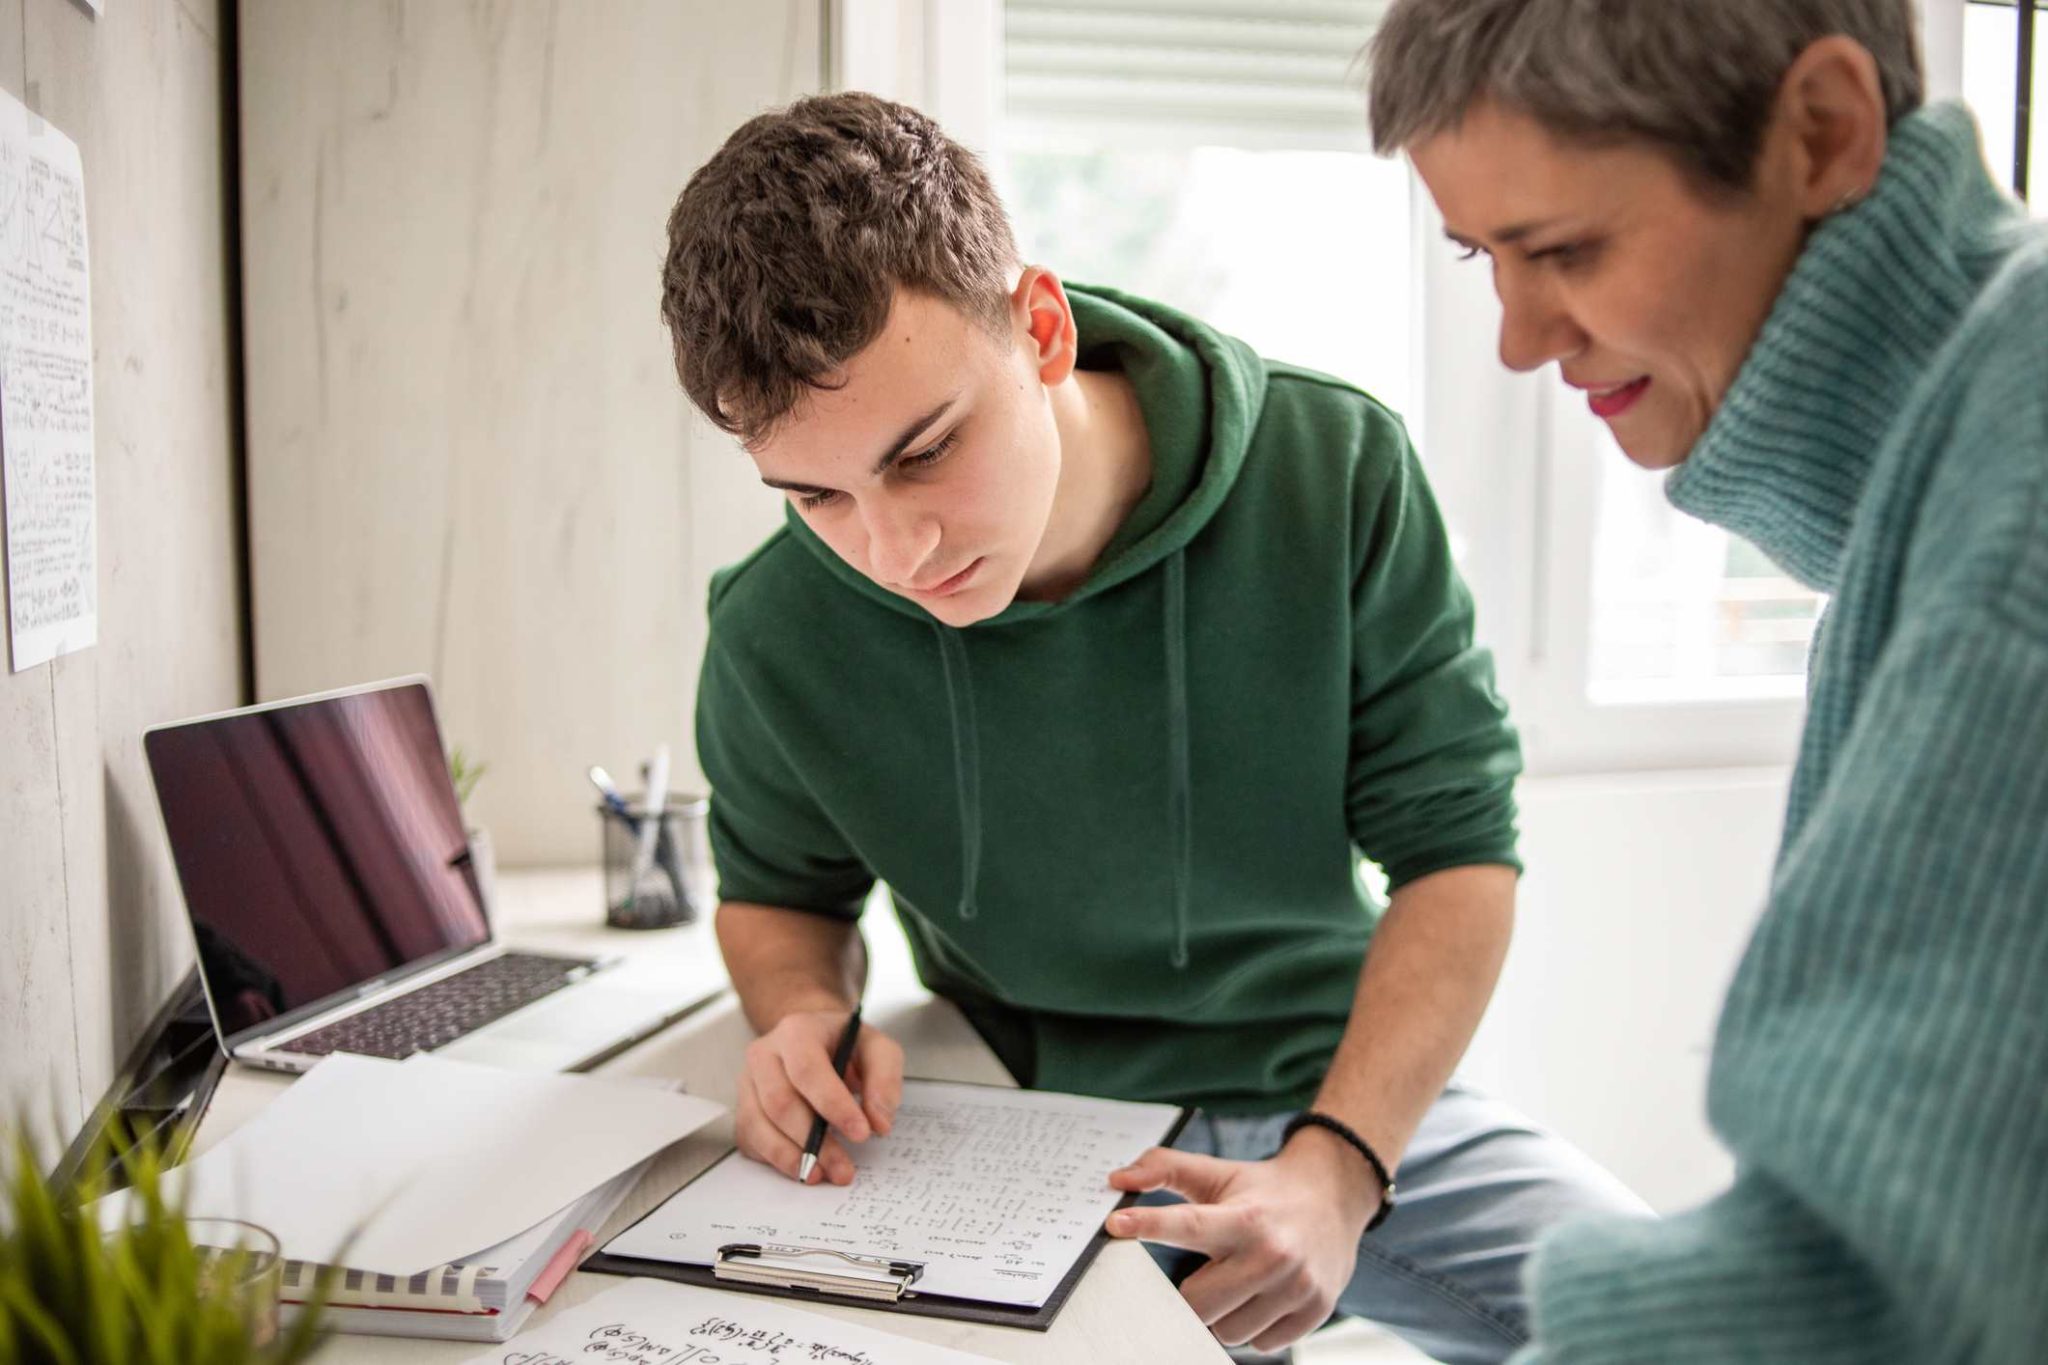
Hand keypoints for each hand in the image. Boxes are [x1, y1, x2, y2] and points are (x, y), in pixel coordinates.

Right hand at [735, 1010, 904, 1184]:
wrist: (813, 1040)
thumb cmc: (844, 1045)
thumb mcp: (877, 1048)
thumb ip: (884, 1079)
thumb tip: (878, 1122)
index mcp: (797, 1031)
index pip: (808, 1070)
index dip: (833, 1105)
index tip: (861, 1134)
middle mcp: (764, 1054)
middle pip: (779, 1103)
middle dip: (813, 1142)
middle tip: (843, 1169)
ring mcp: (747, 1083)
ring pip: (759, 1126)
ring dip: (791, 1158)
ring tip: (822, 1175)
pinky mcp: (743, 1109)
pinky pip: (751, 1140)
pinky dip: (775, 1160)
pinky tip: (802, 1168)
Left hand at [1104, 1134, 1380, 1351]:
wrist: (1335, 1196)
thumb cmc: (1264, 1190)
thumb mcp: (1217, 1173)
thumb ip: (1165, 1168)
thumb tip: (1117, 1180)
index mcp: (1245, 1218)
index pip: (1189, 1224)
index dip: (1149, 1225)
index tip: (1114, 1225)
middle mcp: (1273, 1254)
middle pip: (1199, 1303)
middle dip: (1188, 1295)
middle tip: (1202, 1275)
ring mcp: (1298, 1287)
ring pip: (1229, 1332)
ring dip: (1222, 1314)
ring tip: (1237, 1283)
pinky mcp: (1316, 1311)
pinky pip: (1261, 1344)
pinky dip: (1253, 1327)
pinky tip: (1261, 1296)